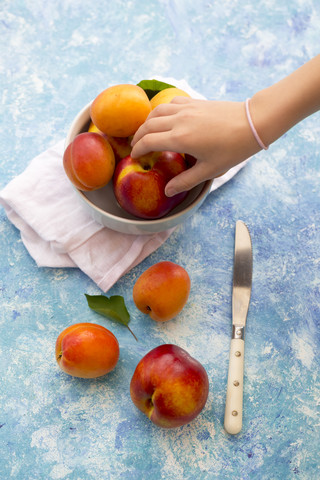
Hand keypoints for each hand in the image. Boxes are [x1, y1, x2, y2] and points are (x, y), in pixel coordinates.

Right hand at [131, 97, 260, 195]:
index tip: (134, 156)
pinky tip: (164, 118)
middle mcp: (178, 121)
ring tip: (145, 132)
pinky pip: (170, 103)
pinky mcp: (194, 102)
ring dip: (147, 122)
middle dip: (138, 136)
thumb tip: (168, 192)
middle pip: (148, 126)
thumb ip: (186, 181)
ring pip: (156, 112)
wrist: (252, 123)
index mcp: (180, 139)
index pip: (148, 142)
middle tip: (135, 146)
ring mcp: (186, 109)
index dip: (138, 150)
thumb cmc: (232, 149)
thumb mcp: (209, 170)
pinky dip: (162, 111)